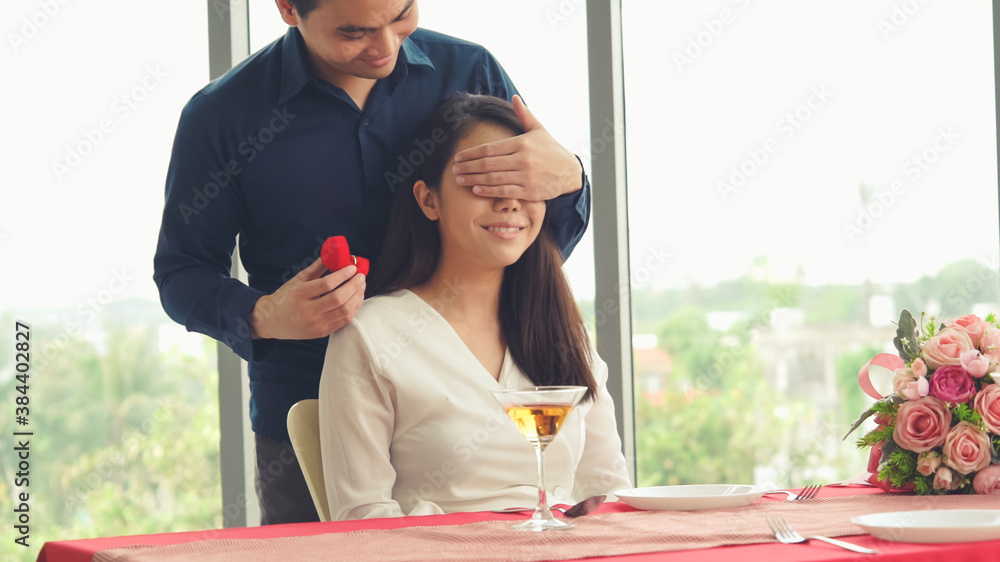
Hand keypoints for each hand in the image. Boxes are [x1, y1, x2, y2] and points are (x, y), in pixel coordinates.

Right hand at [250, 257, 364, 339]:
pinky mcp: (322, 332)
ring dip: (357, 297)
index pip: (327, 284)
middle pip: (338, 299)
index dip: (343, 275)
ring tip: (361, 286)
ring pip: (344, 311)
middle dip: (354, 286)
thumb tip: (332, 254)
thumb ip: (316, 268)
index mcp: (300, 295)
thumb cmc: (285, 298)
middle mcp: (308, 311)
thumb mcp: (297, 280)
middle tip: (361, 277)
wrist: (272, 321)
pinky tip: (356, 299)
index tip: (352, 268)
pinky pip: (343, 321)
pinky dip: (353, 309)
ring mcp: (316, 324)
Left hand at [452, 95, 582, 200]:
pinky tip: (475, 189)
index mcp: (521, 143)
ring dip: (473, 179)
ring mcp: (525, 176)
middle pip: (487, 164)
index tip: (458, 156)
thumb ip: (524, 114)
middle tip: (454, 168)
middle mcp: (522, 159)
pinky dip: (488, 191)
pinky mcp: (528, 191)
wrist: (570, 172)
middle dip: (468, 166)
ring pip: (493, 178)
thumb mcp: (539, 130)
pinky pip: (504, 191)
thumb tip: (514, 97)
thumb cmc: (551, 150)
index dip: (471, 153)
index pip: (489, 148)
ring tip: (459, 180)